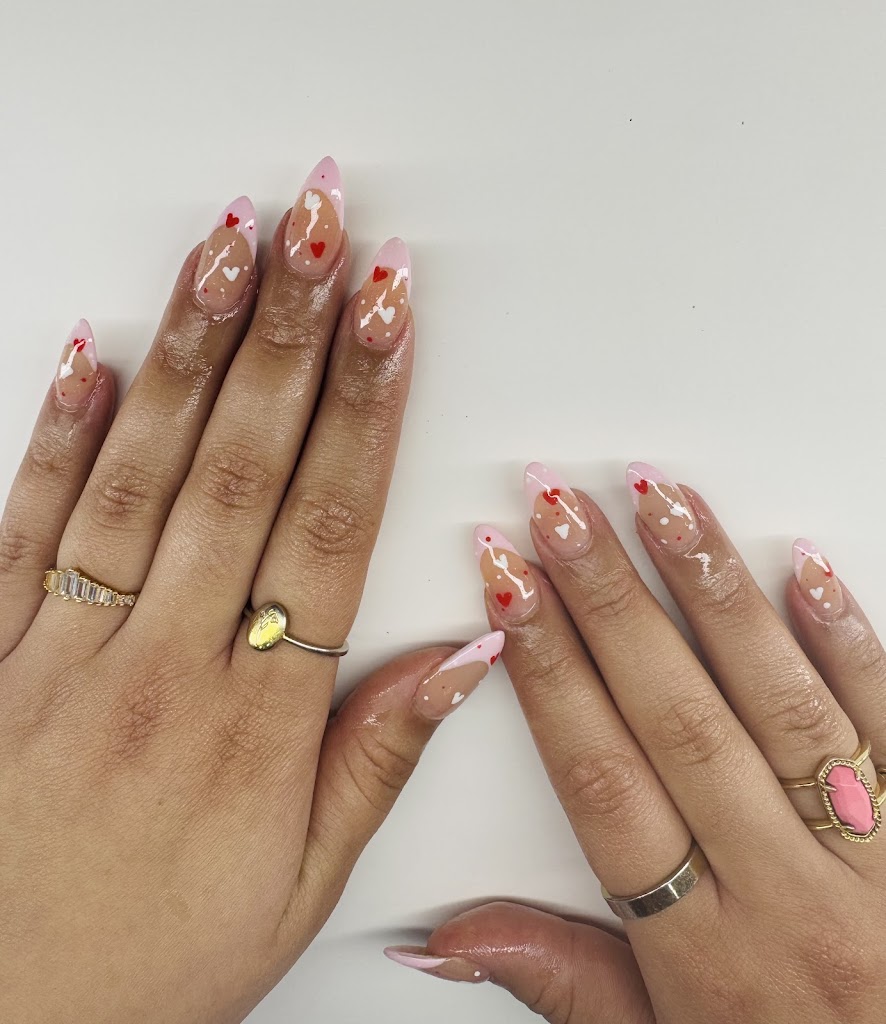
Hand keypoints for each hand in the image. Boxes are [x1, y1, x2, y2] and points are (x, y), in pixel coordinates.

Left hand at [0, 162, 502, 1023]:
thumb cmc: (152, 954)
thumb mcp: (299, 884)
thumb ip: (381, 752)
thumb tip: (472, 646)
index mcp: (252, 717)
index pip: (329, 522)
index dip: (368, 404)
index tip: (392, 313)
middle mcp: (161, 659)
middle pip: (244, 463)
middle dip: (293, 329)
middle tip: (323, 224)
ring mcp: (65, 642)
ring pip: (142, 466)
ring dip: (196, 347)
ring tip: (233, 245)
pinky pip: (26, 519)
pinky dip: (58, 428)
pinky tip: (93, 351)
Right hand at [384, 462, 885, 1022]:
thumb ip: (558, 980)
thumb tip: (442, 942)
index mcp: (706, 950)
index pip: (600, 780)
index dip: (545, 673)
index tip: (507, 589)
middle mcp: (789, 893)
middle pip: (676, 717)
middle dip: (607, 599)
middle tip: (560, 511)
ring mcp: (874, 856)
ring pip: (780, 701)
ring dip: (710, 591)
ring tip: (660, 502)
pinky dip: (848, 640)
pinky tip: (805, 567)